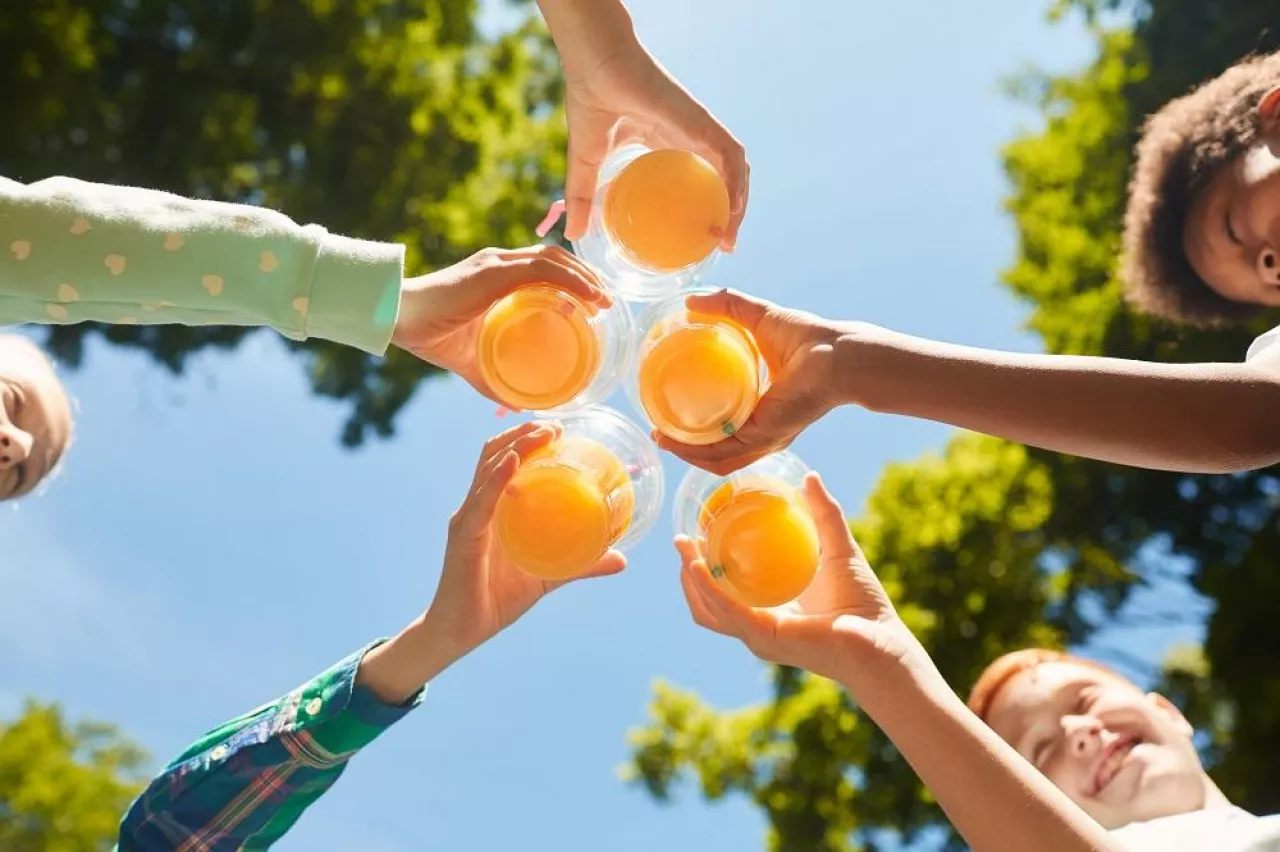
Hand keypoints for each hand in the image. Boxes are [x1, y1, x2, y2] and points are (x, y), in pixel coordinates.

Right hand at [392, 245, 610, 401]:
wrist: (399, 320)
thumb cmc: (430, 337)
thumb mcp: (472, 362)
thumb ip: (494, 381)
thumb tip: (518, 404)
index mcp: (496, 275)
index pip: (545, 266)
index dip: (573, 278)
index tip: (594, 302)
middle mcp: (500, 262)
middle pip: (556, 258)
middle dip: (586, 277)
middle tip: (606, 302)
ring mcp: (497, 263)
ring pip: (555, 260)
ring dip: (585, 278)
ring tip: (604, 301)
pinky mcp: (494, 271)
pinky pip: (544, 269)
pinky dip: (572, 281)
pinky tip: (589, 298)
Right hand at [423, 420, 625, 657]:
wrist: (461, 630)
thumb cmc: (498, 599)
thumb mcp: (549, 575)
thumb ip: (581, 564)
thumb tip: (622, 558)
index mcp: (493, 508)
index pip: (505, 461)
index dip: (526, 439)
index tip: (558, 427)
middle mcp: (476, 505)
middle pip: (495, 454)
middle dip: (523, 433)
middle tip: (556, 424)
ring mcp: (467, 517)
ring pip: (489, 468)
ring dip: (516, 445)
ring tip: (542, 433)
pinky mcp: (464, 535)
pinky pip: (481, 501)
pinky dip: (497, 478)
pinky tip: (513, 463)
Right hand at [560, 40, 747, 246]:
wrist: (597, 65)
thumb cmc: (591, 102)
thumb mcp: (586, 162)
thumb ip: (582, 197)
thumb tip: (573, 234)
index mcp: (665, 144)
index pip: (695, 179)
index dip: (702, 207)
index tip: (699, 238)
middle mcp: (687, 138)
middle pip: (720, 179)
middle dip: (727, 213)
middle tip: (719, 244)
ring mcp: (698, 130)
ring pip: (734, 171)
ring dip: (738, 205)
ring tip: (728, 237)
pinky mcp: (703, 123)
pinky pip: (732, 157)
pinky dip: (737, 185)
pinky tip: (732, 211)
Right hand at [656, 289, 845, 474]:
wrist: (835, 354)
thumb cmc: (807, 337)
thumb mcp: (757, 317)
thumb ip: (727, 305)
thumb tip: (690, 301)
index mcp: (761, 409)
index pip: (725, 428)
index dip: (697, 426)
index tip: (669, 413)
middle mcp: (762, 431)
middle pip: (717, 452)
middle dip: (685, 447)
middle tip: (659, 431)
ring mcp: (763, 438)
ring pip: (716, 459)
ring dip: (685, 453)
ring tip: (660, 437)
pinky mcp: (763, 437)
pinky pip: (723, 453)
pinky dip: (696, 451)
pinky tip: (675, 440)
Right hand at [676, 472, 925, 684]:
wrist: (882, 641)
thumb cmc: (864, 604)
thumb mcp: (838, 548)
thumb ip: (825, 515)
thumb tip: (811, 477)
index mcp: (767, 611)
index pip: (723, 593)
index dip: (703, 567)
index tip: (694, 534)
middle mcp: (756, 627)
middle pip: (706, 604)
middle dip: (687, 574)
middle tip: (680, 540)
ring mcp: (758, 636)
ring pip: (708, 611)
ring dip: (690, 580)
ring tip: (683, 549)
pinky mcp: (765, 638)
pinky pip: (728, 611)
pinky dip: (708, 589)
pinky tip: (695, 565)